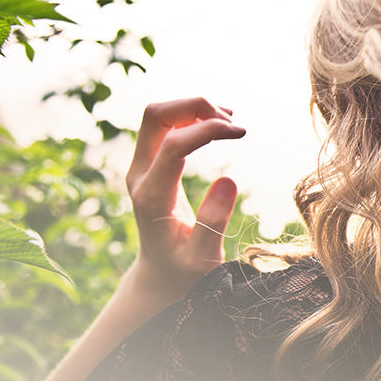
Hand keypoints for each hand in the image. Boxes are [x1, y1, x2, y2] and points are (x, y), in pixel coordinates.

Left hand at [125, 97, 245, 293]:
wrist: (160, 274)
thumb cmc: (184, 270)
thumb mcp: (203, 257)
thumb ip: (213, 222)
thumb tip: (228, 180)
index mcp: (152, 197)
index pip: (173, 144)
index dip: (207, 129)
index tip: (241, 132)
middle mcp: (139, 176)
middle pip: (155, 116)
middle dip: (194, 107)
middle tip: (232, 122)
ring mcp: (141, 167)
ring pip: (158, 116)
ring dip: (193, 109)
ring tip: (230, 122)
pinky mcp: (149, 164)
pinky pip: (164, 126)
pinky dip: (190, 116)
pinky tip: (217, 124)